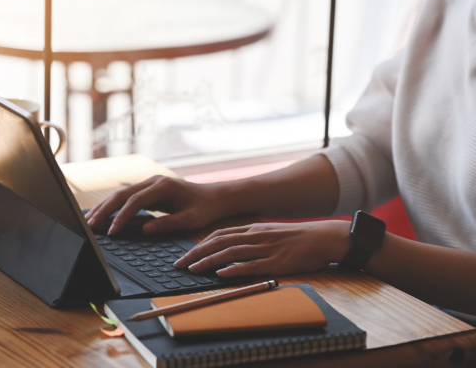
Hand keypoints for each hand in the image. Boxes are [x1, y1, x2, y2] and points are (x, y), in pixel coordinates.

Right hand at [85, 176, 231, 235]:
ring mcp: (150, 184)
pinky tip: (103, 215)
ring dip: (105, 207)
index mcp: (164, 187)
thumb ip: (169, 224)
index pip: (136, 201)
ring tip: (90, 222)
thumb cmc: (205, 208)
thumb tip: (144, 230)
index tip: (112, 232)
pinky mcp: (149, 190)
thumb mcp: (191, 219)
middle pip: (123, 194)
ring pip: (122, 194)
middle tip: (90, 226)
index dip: (122, 216)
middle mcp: (154, 182)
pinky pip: (127, 198)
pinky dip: (114, 206)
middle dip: (105, 209)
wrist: (214, 197)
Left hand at [174, 220, 350, 276]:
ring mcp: (265, 248)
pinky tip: (221, 274)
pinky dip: (234, 269)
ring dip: (209, 261)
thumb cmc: (298, 237)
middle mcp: (256, 236)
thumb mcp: (271, 232)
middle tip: (179, 264)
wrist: (323, 237)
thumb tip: (233, 248)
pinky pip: (251, 265)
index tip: (187, 253)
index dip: (200, 244)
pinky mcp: (277, 262)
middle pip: (219, 242)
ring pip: (231, 253)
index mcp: (254, 228)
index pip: (220, 234)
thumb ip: (252, 238)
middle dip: (196, 253)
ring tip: (192, 269)